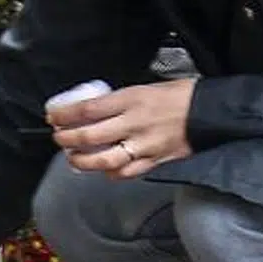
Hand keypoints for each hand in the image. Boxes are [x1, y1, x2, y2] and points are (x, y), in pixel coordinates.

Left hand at [47, 78, 195, 175]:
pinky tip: (104, 169)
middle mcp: (134, 123)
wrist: (209, 111)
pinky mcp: (154, 161)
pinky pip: (126, 173)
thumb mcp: (143, 88)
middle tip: (58, 138)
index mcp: (130, 99)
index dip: (65, 115)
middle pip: (88, 136)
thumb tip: (92, 111)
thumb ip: (118, 102)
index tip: (54, 116)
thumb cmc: (179, 96)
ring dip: (82, 161)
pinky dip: (110, 173)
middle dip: (66, 139)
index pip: (87, 109)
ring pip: (103, 160)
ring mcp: (144, 145)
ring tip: (73, 158)